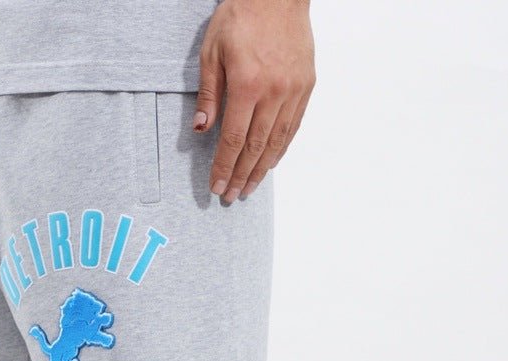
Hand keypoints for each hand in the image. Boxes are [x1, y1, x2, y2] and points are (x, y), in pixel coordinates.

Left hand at [195, 0, 315, 200]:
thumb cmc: (241, 15)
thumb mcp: (213, 51)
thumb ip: (209, 93)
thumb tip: (201, 130)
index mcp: (247, 84)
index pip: (233, 139)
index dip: (224, 167)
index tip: (217, 186)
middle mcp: (274, 91)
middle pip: (255, 147)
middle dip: (241, 175)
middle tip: (231, 195)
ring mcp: (293, 90)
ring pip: (277, 141)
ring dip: (262, 169)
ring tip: (250, 187)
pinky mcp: (306, 85)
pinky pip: (293, 125)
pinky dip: (282, 148)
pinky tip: (271, 162)